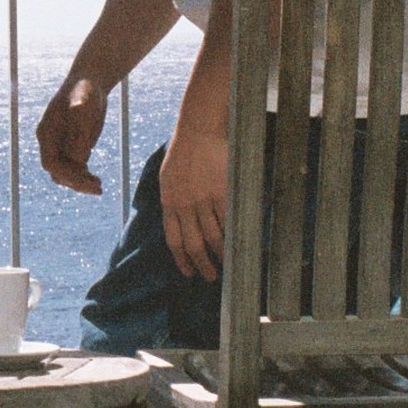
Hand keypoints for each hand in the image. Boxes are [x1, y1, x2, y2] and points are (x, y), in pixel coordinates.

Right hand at [36, 75, 108, 194]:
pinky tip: (96, 181)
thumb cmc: (84, 90)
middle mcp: (51, 142)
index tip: (86, 179)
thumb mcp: (83, 106)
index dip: (67, 174)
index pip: (51, 163)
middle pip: (58, 172)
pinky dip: (84, 178)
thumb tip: (79, 159)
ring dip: (80, 183)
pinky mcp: (73, 147)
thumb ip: (79, 130)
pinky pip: (75, 169)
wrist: (90, 82)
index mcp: (47, 133)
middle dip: (76, 182)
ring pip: (65, 174)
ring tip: (99, 187)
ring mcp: (61, 146)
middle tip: (98, 188)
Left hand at [157, 121, 227, 280]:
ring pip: (214, 237)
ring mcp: (204, 201)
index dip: (182, 260)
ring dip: (220, 255)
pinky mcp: (223, 194)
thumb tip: (179, 224)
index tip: (188, 273)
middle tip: (210, 277)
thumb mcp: (168, 178)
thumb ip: (173, 201)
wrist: (199, 130)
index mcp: (169, 202)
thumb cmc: (183, 152)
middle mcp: (185, 206)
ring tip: (227, 265)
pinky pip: (229, 222)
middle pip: (194, 245)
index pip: (174, 240)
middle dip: (202, 265)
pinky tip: (239, 245)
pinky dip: (234, 236)